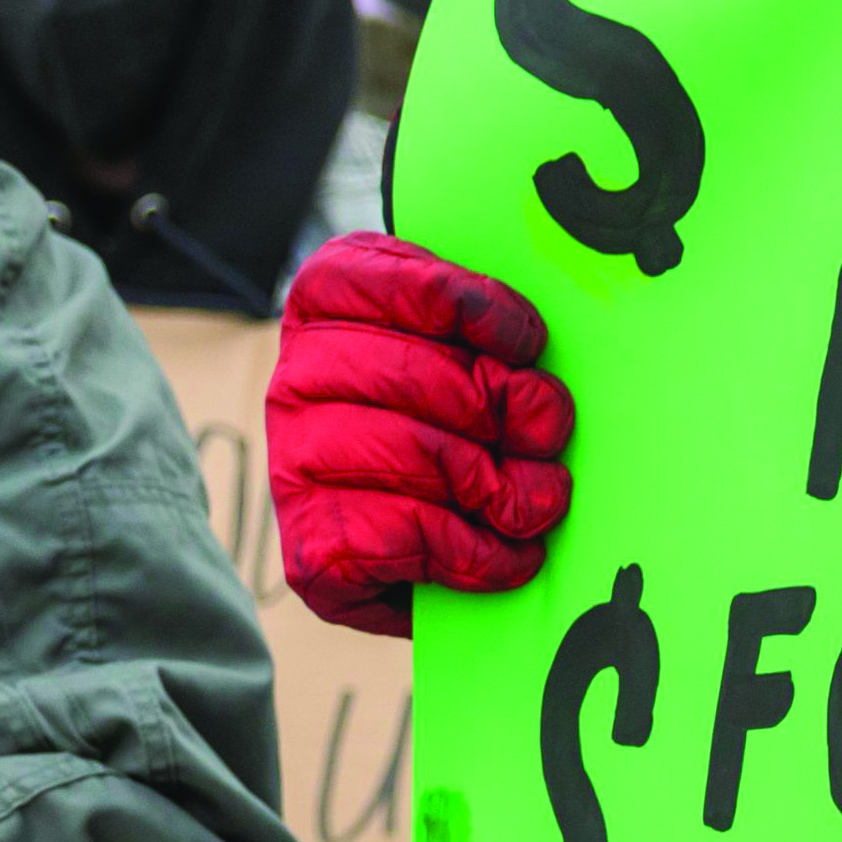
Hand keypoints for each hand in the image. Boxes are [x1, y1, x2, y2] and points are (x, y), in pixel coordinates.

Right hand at [268, 234, 576, 636]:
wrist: (386, 557)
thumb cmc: (436, 434)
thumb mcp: (453, 353)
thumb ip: (482, 335)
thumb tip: (539, 374)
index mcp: (326, 307)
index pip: (399, 284)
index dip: (476, 307)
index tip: (526, 342)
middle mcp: (295, 379)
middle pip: (418, 374)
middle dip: (503, 406)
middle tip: (547, 433)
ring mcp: (295, 463)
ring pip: (421, 455)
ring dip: (503, 487)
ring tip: (536, 502)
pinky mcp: (312, 548)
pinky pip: (413, 536)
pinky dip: (479, 552)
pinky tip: (504, 554)